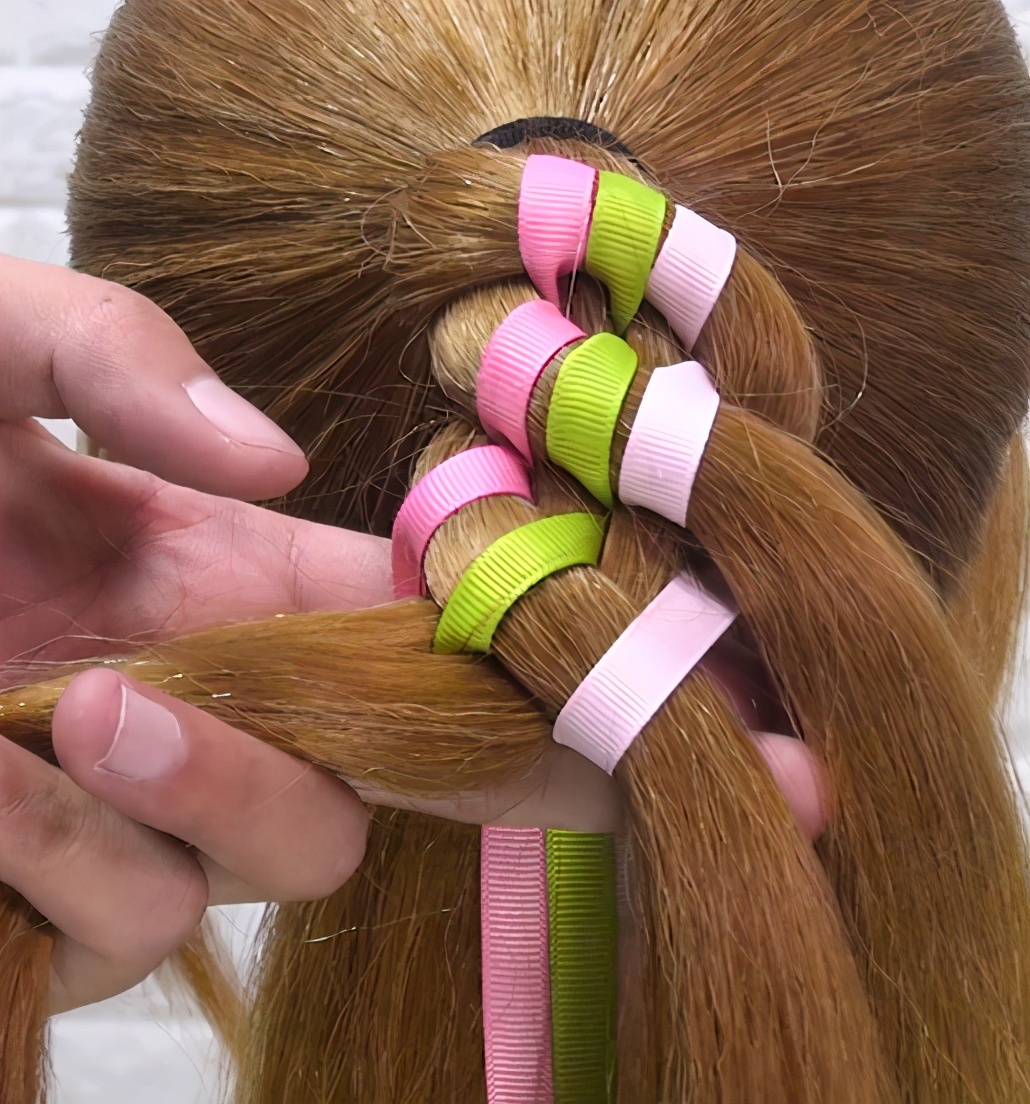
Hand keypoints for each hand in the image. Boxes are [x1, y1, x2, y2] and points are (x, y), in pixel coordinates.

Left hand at [0, 255, 391, 1012]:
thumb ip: (117, 358)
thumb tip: (278, 459)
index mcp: (214, 572)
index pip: (388, 621)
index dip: (436, 639)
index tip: (431, 634)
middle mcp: (195, 695)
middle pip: (347, 788)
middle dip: (281, 763)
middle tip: (131, 698)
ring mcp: (120, 803)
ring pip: (254, 874)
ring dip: (172, 811)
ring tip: (38, 720)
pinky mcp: (38, 892)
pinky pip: (119, 928)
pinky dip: (65, 866)